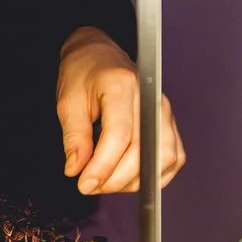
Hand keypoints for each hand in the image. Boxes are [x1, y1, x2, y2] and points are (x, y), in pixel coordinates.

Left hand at [56, 28, 183, 195]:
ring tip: (107, 179)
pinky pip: (172, 159)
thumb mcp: (68, 101)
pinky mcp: (170, 124)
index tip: (85, 184)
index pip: (120, 135)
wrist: (99, 56)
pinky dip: (153, 175)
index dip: (102, 166)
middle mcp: (150, 98)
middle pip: (144, 151)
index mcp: (122, 85)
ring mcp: (164, 111)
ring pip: (163, 159)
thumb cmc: (84, 73)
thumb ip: (74, 137)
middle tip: (90, 184)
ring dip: (134, 180)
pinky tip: (129, 176)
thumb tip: (77, 170)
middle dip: (115, 179)